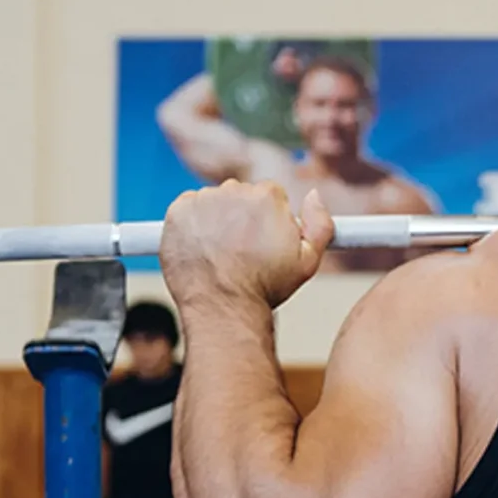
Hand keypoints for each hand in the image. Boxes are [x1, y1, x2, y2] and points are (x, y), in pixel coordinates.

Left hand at [159, 182, 334, 312]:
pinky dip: (193, 224)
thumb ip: (319, 223)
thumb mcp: (308, 261)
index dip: (268, 220)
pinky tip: (202, 248)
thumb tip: (314, 196)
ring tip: (221, 253)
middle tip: (242, 249)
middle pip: (240, 195)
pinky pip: (188, 208)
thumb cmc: (264, 288)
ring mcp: (202, 200)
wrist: (223, 306)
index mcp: (267, 196)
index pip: (269, 195)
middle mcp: (233, 191)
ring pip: (213, 202)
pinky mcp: (178, 212)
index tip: (262, 240)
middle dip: (241, 217)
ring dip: (216, 220)